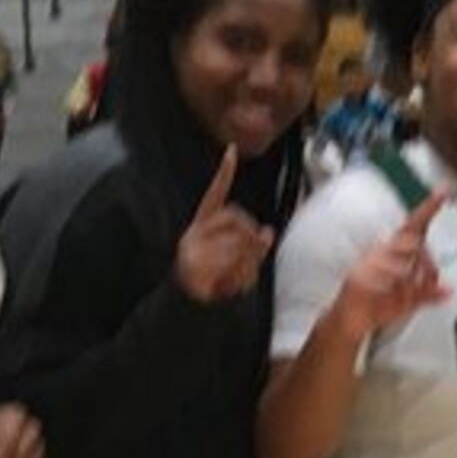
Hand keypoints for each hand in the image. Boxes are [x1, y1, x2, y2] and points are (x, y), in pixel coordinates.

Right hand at [173, 146, 275, 301]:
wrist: (188, 307)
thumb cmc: (216, 282)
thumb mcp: (239, 261)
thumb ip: (254, 245)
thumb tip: (268, 232)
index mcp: (203, 225)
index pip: (215, 193)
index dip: (224, 173)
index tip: (231, 150)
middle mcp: (195, 232)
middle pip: (235, 217)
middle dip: (252, 233)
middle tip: (257, 248)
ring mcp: (191, 247)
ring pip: (236, 240)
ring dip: (248, 259)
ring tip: (240, 275)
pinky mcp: (192, 265)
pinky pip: (228, 261)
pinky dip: (239, 274)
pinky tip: (229, 284)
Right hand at [330, 190, 450, 339]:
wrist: (350, 321)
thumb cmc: (377, 305)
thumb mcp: (410, 301)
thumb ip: (427, 293)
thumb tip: (448, 290)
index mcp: (394, 253)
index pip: (415, 227)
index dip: (429, 209)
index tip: (444, 191)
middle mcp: (382, 253)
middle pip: (413, 243)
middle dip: (425, 265)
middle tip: (423, 284)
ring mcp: (369, 263)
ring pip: (400, 261)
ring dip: (407, 281)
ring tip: (400, 294)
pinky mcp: (358, 277)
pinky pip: (382, 277)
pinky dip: (388, 286)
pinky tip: (385, 292)